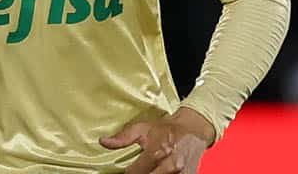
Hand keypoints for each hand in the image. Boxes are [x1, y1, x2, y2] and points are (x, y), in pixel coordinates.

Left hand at [99, 107, 213, 172]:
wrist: (193, 127)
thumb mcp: (143, 128)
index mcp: (157, 152)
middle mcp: (170, 165)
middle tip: (137, 170)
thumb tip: (103, 142)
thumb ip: (123, 138)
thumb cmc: (166, 128)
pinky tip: (158, 171)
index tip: (126, 171)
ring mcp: (181, 173)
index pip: (134, 173)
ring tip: (150, 169)